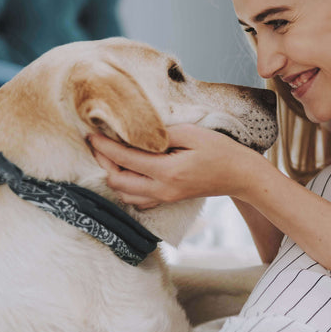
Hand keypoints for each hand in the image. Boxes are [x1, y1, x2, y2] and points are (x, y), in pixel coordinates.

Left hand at [88, 124, 266, 209]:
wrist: (239, 175)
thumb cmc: (220, 151)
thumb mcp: (193, 133)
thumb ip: (162, 133)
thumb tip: (136, 131)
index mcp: (168, 171)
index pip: (125, 159)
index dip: (104, 146)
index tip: (91, 134)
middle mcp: (163, 189)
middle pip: (117, 181)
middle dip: (103, 162)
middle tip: (98, 143)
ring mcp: (165, 198)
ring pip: (124, 194)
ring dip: (113, 175)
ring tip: (110, 155)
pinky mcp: (167, 200)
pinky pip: (137, 199)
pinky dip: (126, 186)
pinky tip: (127, 171)